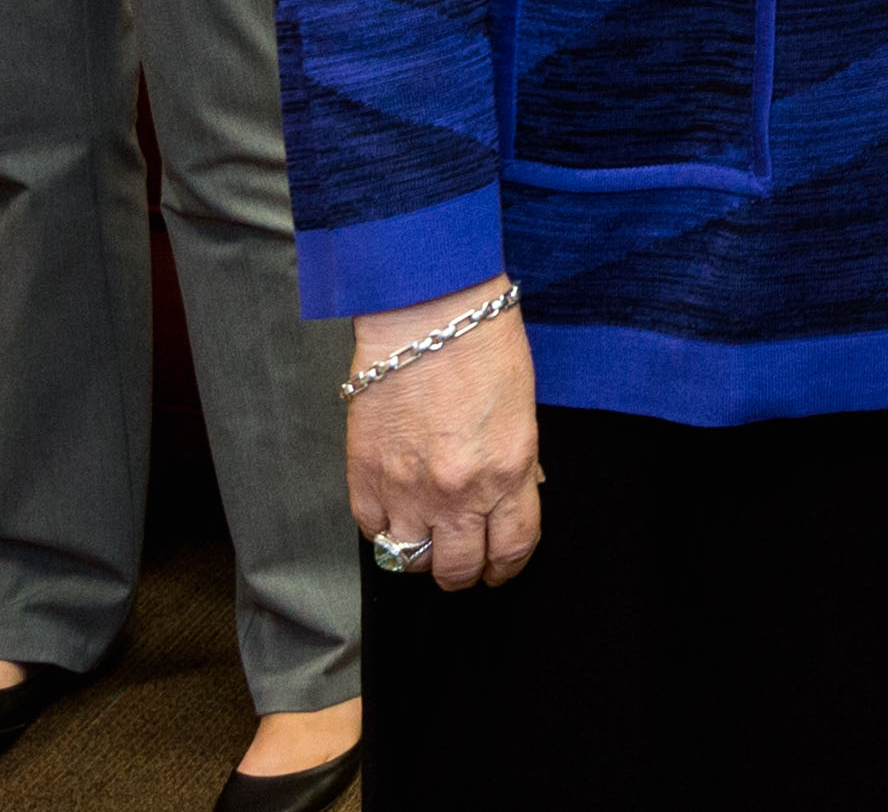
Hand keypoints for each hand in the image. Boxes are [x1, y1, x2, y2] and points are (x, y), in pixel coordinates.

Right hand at [344, 279, 543, 589]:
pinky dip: (382, 528)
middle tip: (461, 560)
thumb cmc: (483, 348)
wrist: (428, 315)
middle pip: (457, 569)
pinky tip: (394, 512)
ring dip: (419, 556)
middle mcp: (459, 493)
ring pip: (409, 561)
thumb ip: (514, 466)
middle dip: (462, 572)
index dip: (505, 567)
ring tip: (423, 539)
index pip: (511, 548)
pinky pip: (371, 530)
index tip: (498, 568)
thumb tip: (507, 500)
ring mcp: (407, 489)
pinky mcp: (365, 477)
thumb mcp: (521, 413)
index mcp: (508, 473)